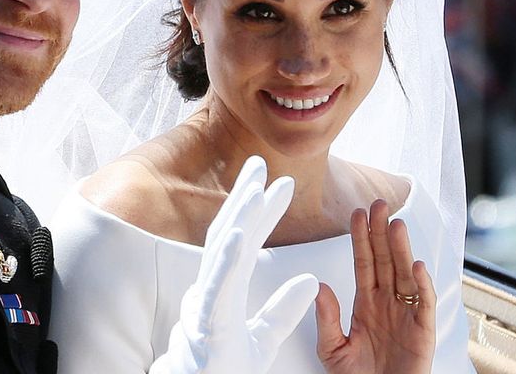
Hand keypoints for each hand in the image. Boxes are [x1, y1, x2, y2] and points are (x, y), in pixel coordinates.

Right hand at [149, 156, 318, 373]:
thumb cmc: (222, 372)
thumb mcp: (262, 341)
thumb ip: (283, 311)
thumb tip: (310, 281)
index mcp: (224, 292)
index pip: (245, 243)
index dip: (262, 213)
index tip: (280, 184)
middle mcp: (211, 292)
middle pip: (228, 236)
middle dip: (244, 198)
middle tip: (259, 163)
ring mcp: (205, 307)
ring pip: (220, 255)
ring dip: (238, 219)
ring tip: (255, 188)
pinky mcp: (207, 327)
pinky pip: (219, 290)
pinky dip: (228, 261)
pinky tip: (241, 234)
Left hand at [315, 200, 435, 373]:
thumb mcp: (332, 348)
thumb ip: (326, 318)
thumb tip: (319, 286)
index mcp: (366, 303)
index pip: (363, 263)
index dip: (361, 238)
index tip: (356, 214)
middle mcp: (388, 303)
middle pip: (385, 260)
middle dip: (382, 232)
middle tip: (379, 204)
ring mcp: (407, 315)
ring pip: (404, 274)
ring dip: (401, 249)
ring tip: (396, 224)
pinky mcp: (423, 332)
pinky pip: (424, 304)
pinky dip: (422, 284)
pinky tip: (415, 265)